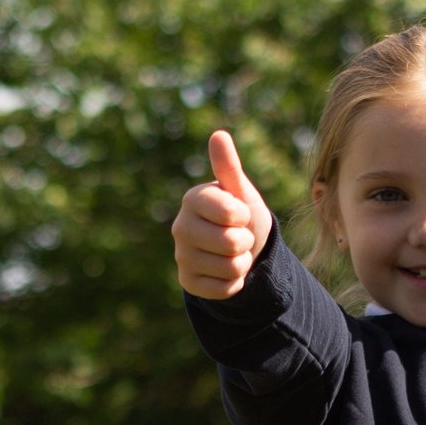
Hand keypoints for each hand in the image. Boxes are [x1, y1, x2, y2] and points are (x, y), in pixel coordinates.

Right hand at [173, 130, 273, 298]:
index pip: (231, 213)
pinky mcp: (187, 282)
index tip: (238, 214)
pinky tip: (225, 270)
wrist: (241, 248)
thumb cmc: (241, 213)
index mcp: (193, 199)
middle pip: (232, 243)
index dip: (244, 216)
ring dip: (241, 263)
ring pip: (231, 267)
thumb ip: (229, 167)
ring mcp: (181, 256)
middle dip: (245, 241)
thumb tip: (219, 135)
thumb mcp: (240, 191)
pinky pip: (225, 289)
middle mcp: (180, 227)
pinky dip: (234, 283)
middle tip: (237, 235)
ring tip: (232, 252)